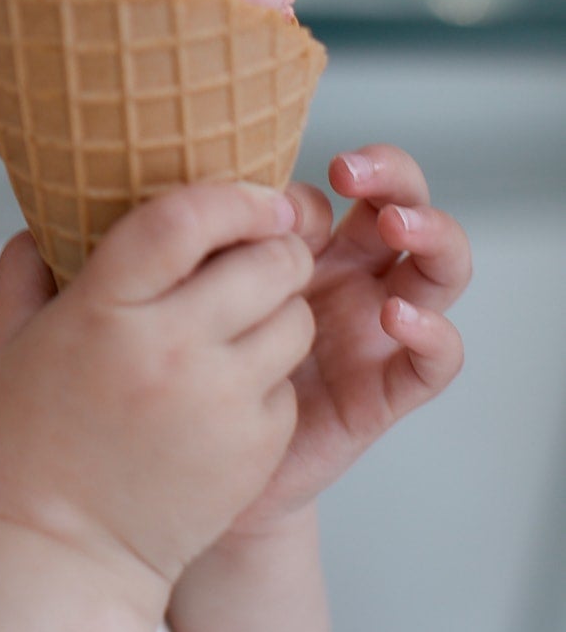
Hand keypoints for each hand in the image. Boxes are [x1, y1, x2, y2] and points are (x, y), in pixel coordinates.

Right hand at [0, 182, 315, 608]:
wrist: (63, 555)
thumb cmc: (28, 440)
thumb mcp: (8, 341)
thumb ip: (28, 264)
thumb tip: (53, 213)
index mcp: (105, 312)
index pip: (187, 219)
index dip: (232, 194)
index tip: (251, 192)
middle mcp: (173, 351)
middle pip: (268, 260)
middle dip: (274, 245)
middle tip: (260, 250)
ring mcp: (222, 402)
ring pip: (296, 317)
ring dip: (281, 306)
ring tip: (247, 318)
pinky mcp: (257, 447)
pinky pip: (288, 380)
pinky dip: (270, 373)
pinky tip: (230, 386)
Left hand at [226, 144, 469, 536]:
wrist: (192, 459)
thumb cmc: (190, 363)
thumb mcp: (197, 290)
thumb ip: (212, 245)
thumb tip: (200, 187)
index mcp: (315, 247)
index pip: (352, 187)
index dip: (335, 171)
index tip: (292, 180)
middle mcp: (355, 280)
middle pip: (407, 208)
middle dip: (395, 178)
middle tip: (353, 173)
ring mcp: (378, 332)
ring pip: (441, 270)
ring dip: (432, 235)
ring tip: (398, 227)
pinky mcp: (386, 390)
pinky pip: (438, 361)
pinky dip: (432, 332)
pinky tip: (397, 318)